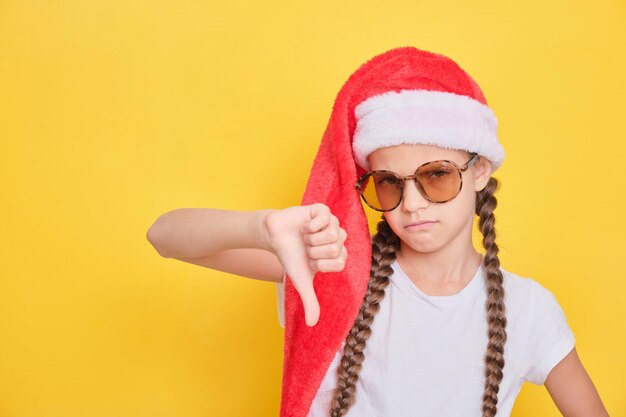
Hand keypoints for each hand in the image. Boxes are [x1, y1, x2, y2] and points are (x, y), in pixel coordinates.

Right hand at [263, 203, 347, 325]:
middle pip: (337, 247)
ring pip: (333, 233)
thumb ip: (310, 301)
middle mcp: (338, 238)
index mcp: (338, 254)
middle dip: (315, 250)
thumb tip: (312, 324)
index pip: (340, 261)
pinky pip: (326, 218)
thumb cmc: (291, 257)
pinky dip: (311, 225)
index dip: (321, 263)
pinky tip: (305, 226)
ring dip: (312, 238)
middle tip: (306, 248)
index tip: (311, 261)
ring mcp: (332, 223)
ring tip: (305, 237)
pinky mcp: (323, 210)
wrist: (275, 237)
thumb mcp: (301, 281)